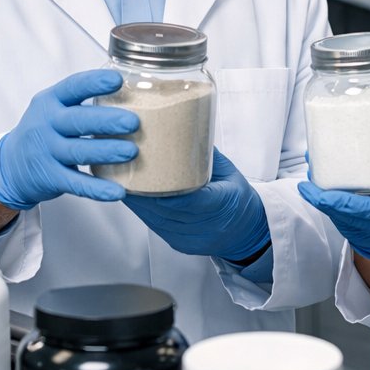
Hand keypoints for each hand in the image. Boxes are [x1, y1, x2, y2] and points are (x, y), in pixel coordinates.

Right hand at [0, 69, 137, 210]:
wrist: (10, 165)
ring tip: (132, 151)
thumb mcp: (54, 108)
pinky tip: (117, 191)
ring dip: (106, 151)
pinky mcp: (50, 178)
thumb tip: (133, 93)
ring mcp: (46, 152)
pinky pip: (76, 184)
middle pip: (77, 120)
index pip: (72, 87)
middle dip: (106, 121)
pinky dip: (97, 189)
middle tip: (133, 123)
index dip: (94, 83)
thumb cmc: (46, 130)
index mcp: (50, 101)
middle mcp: (46, 124)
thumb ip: (83, 100)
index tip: (117, 80)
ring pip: (78, 151)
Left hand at [124, 149, 270, 262]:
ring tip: (122, 182)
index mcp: (223, 204)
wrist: (247, 231)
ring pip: (156, 220)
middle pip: (166, 210)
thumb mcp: (230, 172)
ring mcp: (191, 238)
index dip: (164, 189)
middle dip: (143, 191)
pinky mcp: (180, 244)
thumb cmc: (239, 198)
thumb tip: (185, 126)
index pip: (190, 199)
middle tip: (125, 170)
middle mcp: (206, 226)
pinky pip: (155, 227)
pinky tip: (131, 198)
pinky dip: (142, 211)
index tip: (147, 172)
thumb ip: (207, 154)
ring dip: (137, 202)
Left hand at [298, 134, 369, 275]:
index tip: (310, 188)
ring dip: (334, 204)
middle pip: (347, 216)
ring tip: (320, 182)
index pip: (358, 209)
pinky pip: (364, 223)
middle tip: (308, 176)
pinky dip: (349, 209)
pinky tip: (345, 193)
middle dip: (324, 198)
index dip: (331, 199)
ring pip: (352, 222)